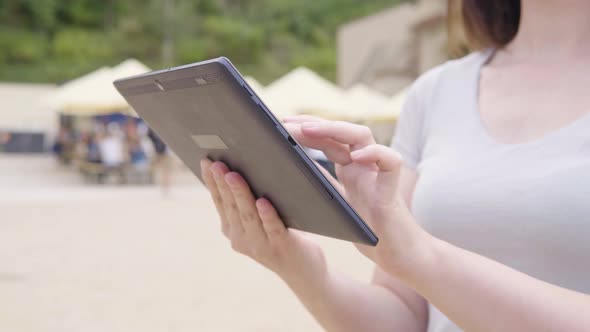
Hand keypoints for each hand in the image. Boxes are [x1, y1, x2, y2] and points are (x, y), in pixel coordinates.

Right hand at [200, 159, 326, 284]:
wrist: (303, 270)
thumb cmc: (280, 235)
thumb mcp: (257, 219)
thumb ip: (246, 200)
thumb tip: (238, 168)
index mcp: (232, 229)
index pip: (219, 201)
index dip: (211, 181)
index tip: (205, 160)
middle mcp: (240, 238)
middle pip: (230, 206)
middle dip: (222, 183)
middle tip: (217, 163)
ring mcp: (259, 245)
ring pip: (247, 215)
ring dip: (240, 193)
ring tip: (234, 175)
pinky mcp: (281, 247)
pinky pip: (272, 228)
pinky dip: (267, 215)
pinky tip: (263, 202)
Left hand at [283, 116, 432, 275]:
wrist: (397, 255)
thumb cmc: (367, 229)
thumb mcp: (335, 203)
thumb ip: (321, 184)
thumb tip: (289, 170)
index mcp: (349, 168)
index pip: (328, 138)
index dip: (307, 129)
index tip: (282, 125)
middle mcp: (364, 165)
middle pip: (342, 131)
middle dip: (315, 123)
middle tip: (288, 123)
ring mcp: (377, 174)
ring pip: (363, 136)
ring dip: (336, 129)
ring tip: (311, 130)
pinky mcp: (391, 191)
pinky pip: (391, 162)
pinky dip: (376, 154)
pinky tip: (356, 156)